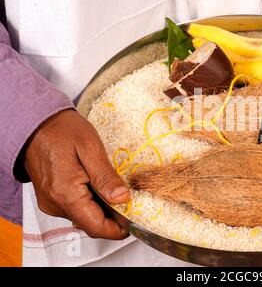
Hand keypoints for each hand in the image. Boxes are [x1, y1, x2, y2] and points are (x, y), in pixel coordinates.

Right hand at [24, 109, 129, 238]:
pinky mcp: (51, 197)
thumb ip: (106, 177)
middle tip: (131, 203)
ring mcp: (51, 202)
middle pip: (91, 224)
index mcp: (66, 193)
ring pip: (84, 217)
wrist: (36, 123)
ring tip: (117, 191)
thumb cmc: (62, 130)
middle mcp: (55, 203)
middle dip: (113, 219)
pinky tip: (101, 188)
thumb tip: (123, 198)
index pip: (96, 226)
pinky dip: (91, 203)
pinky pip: (75, 208)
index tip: (134, 221)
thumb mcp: (90, 148)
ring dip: (102, 210)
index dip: (118, 229)